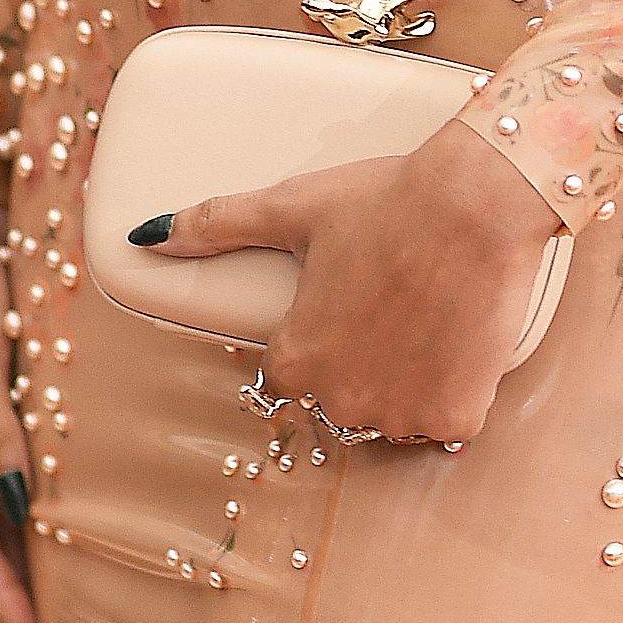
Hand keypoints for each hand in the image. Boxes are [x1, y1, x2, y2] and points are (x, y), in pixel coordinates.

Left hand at [141, 121, 562, 447]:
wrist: (478, 203)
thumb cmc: (384, 200)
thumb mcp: (293, 206)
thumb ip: (216, 225)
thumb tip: (144, 235)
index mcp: (297, 360)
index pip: (287, 373)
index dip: (313, 333)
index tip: (340, 300)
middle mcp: (343, 400)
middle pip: (340, 396)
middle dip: (357, 359)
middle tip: (385, 300)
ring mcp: (402, 416)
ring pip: (392, 412)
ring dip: (402, 379)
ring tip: (422, 316)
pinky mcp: (456, 417)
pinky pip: (443, 422)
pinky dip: (449, 390)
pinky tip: (454, 340)